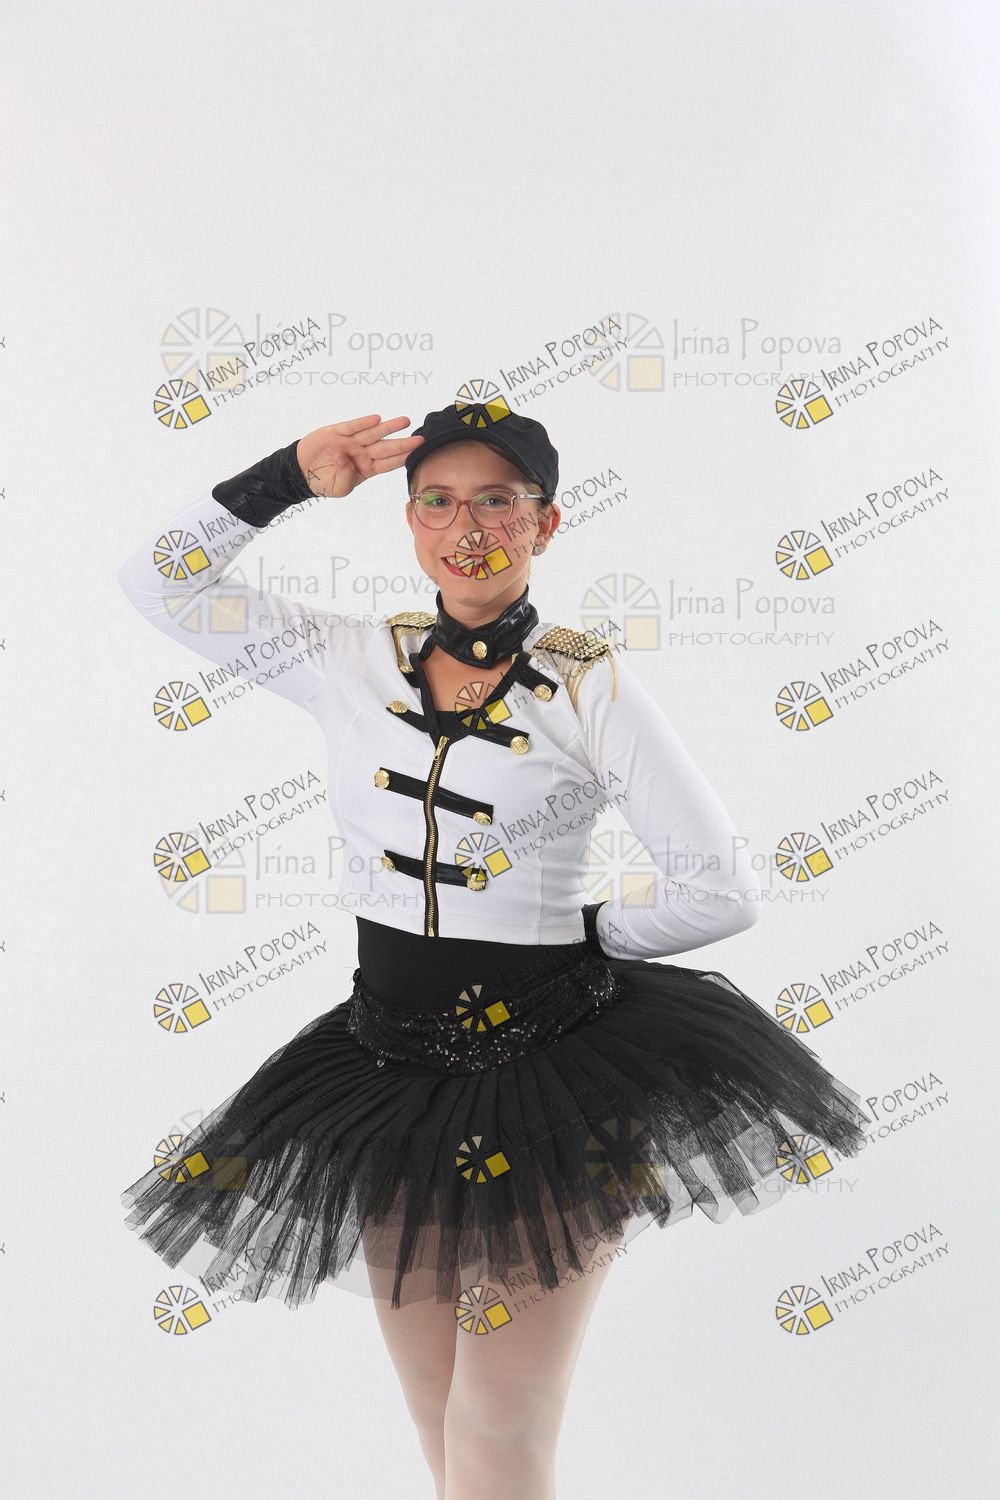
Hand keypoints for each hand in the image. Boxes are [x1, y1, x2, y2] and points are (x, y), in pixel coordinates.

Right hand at [295, 413, 425, 497]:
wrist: (302, 472)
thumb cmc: (324, 482)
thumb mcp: (340, 487)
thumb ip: (347, 476)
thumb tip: (345, 458)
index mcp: (367, 468)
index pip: (389, 463)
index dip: (402, 458)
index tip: (417, 455)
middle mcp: (362, 453)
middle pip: (386, 447)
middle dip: (403, 443)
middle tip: (420, 439)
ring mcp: (351, 441)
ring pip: (373, 433)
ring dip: (389, 427)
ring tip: (405, 421)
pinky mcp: (337, 432)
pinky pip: (352, 426)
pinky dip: (363, 423)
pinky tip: (376, 419)